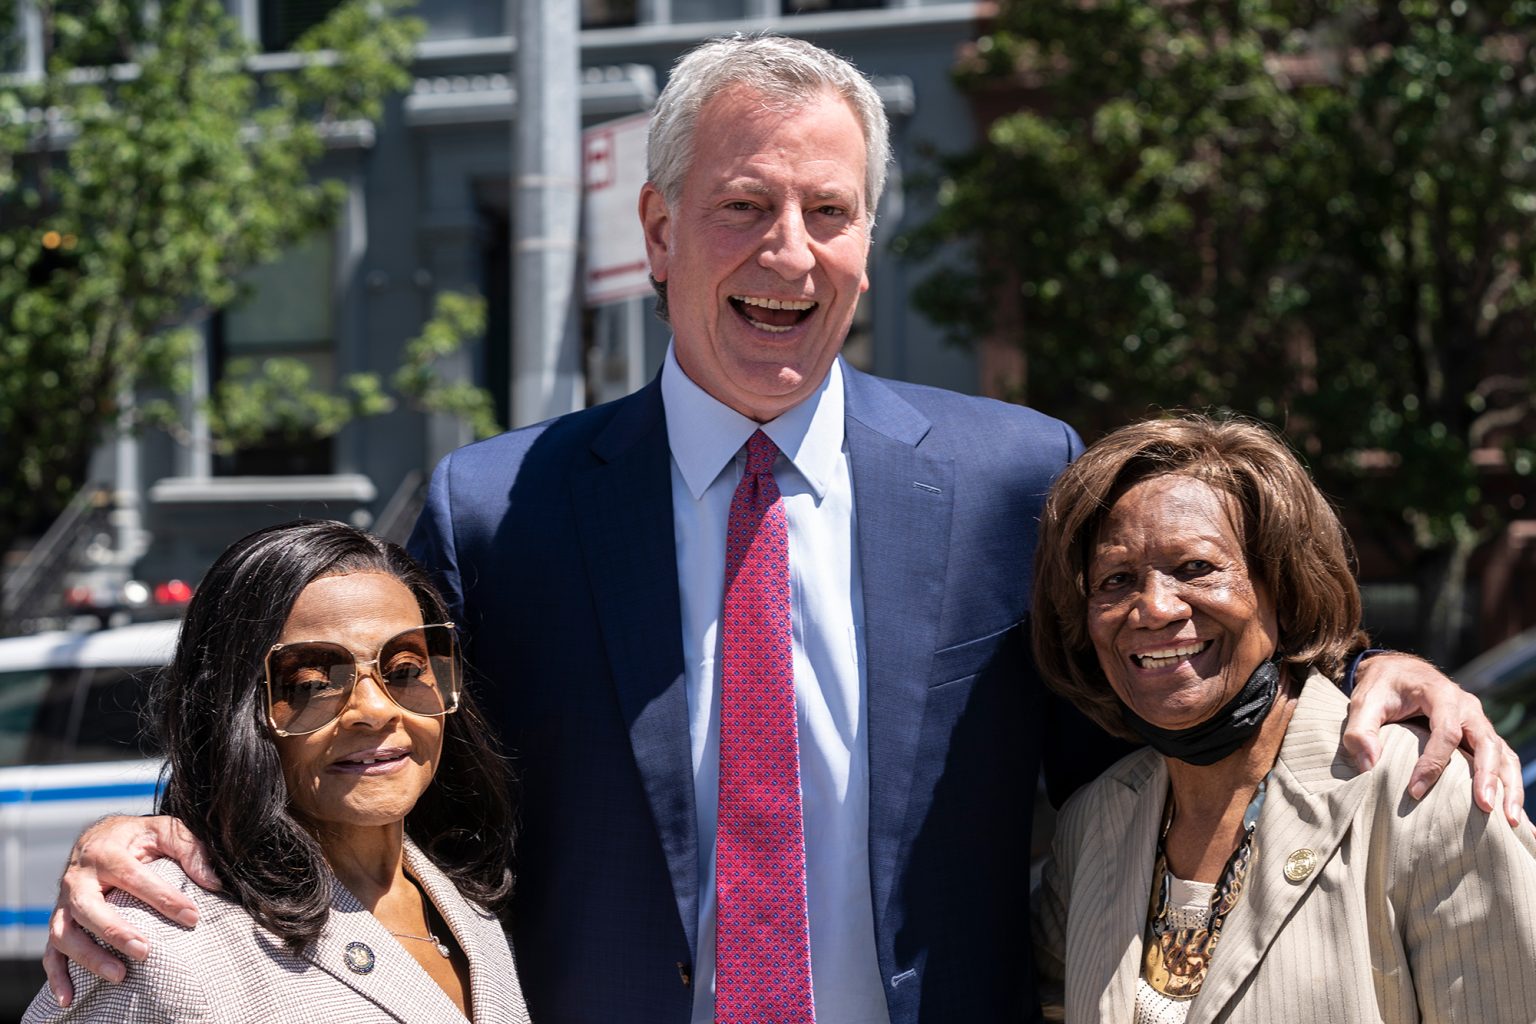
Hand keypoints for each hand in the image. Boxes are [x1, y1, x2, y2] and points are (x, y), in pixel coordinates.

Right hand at [42, 815, 217, 1007]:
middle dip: (115, 932)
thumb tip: (214, 882)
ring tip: (120, 976)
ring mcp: (64, 902)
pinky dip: (57, 976)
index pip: (134, 877)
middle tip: (145, 952)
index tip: (192, 918)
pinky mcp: (59, 920)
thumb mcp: (165, 830)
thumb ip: (190, 850)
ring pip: (64, 932)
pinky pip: (51, 951)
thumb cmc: (139, 837)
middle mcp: (79, 877)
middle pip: (89, 907)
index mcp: (106, 852)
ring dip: (89, 957)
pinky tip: (70, 998)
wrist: (100, 836)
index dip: (164, 898)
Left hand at [1342, 653, 1529, 831]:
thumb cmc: (1381, 688)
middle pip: (1486, 743)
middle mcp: (1467, 707)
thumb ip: (1360, 731)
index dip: (1433, 763)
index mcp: (1440, 694)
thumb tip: (1369, 767)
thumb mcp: (1364, 702)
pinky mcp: (1480, 735)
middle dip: (1487, 777)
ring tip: (1510, 820)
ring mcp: (1478, 721)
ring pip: (1503, 753)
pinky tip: (1509, 811)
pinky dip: (1508, 783)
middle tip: (1485, 808)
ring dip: (1509, 786)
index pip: (1446, 732)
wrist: (1398, 672)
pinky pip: (1502, 759)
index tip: (1415, 791)